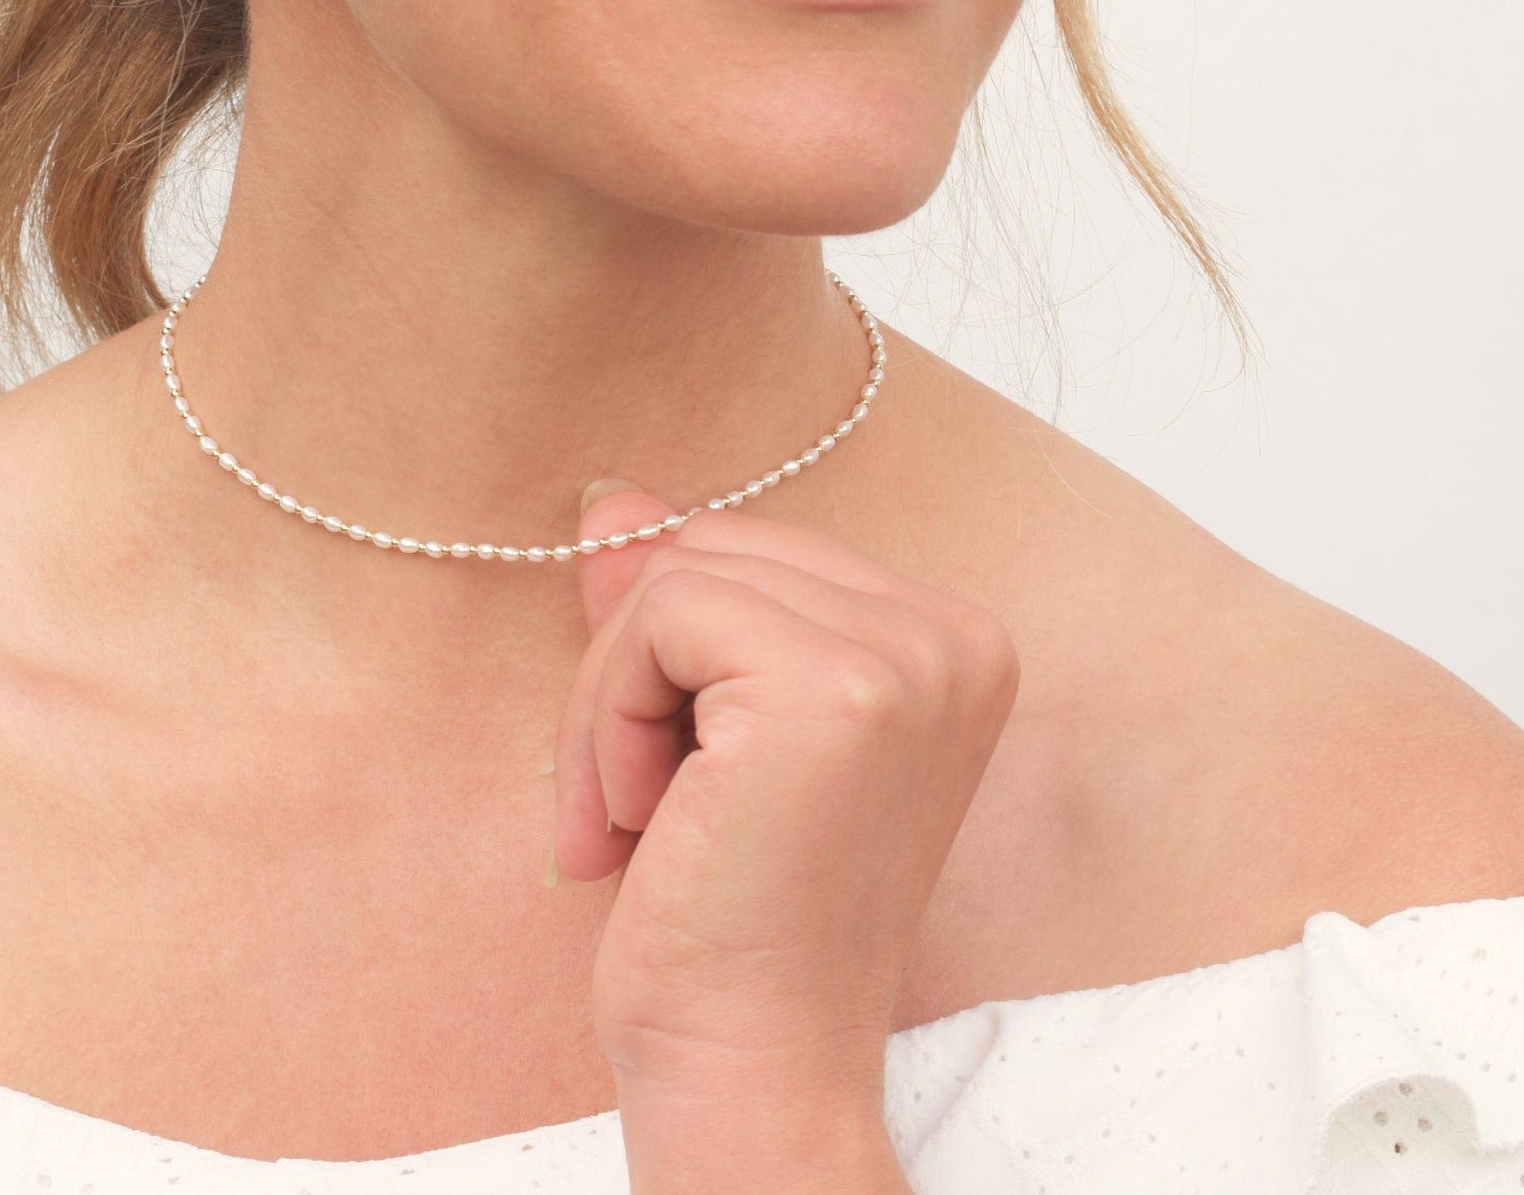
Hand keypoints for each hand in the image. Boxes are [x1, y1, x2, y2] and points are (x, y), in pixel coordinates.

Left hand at [552, 482, 1019, 1193]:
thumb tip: (611, 496)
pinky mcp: (837, 685)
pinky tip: (645, 818)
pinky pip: (662, 612)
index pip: (752, 551)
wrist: (750, 1069)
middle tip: (643, 806)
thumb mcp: (699, 728)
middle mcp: (953, 636)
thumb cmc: (725, 917)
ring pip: (676, 574)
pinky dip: (612, 716)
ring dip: (612, 703)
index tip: (671, 784)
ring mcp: (908, 658)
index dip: (671, 659)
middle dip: (635, 670)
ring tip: (643, 818)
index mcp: (947, 642)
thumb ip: (671, 603)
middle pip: (713, 545)